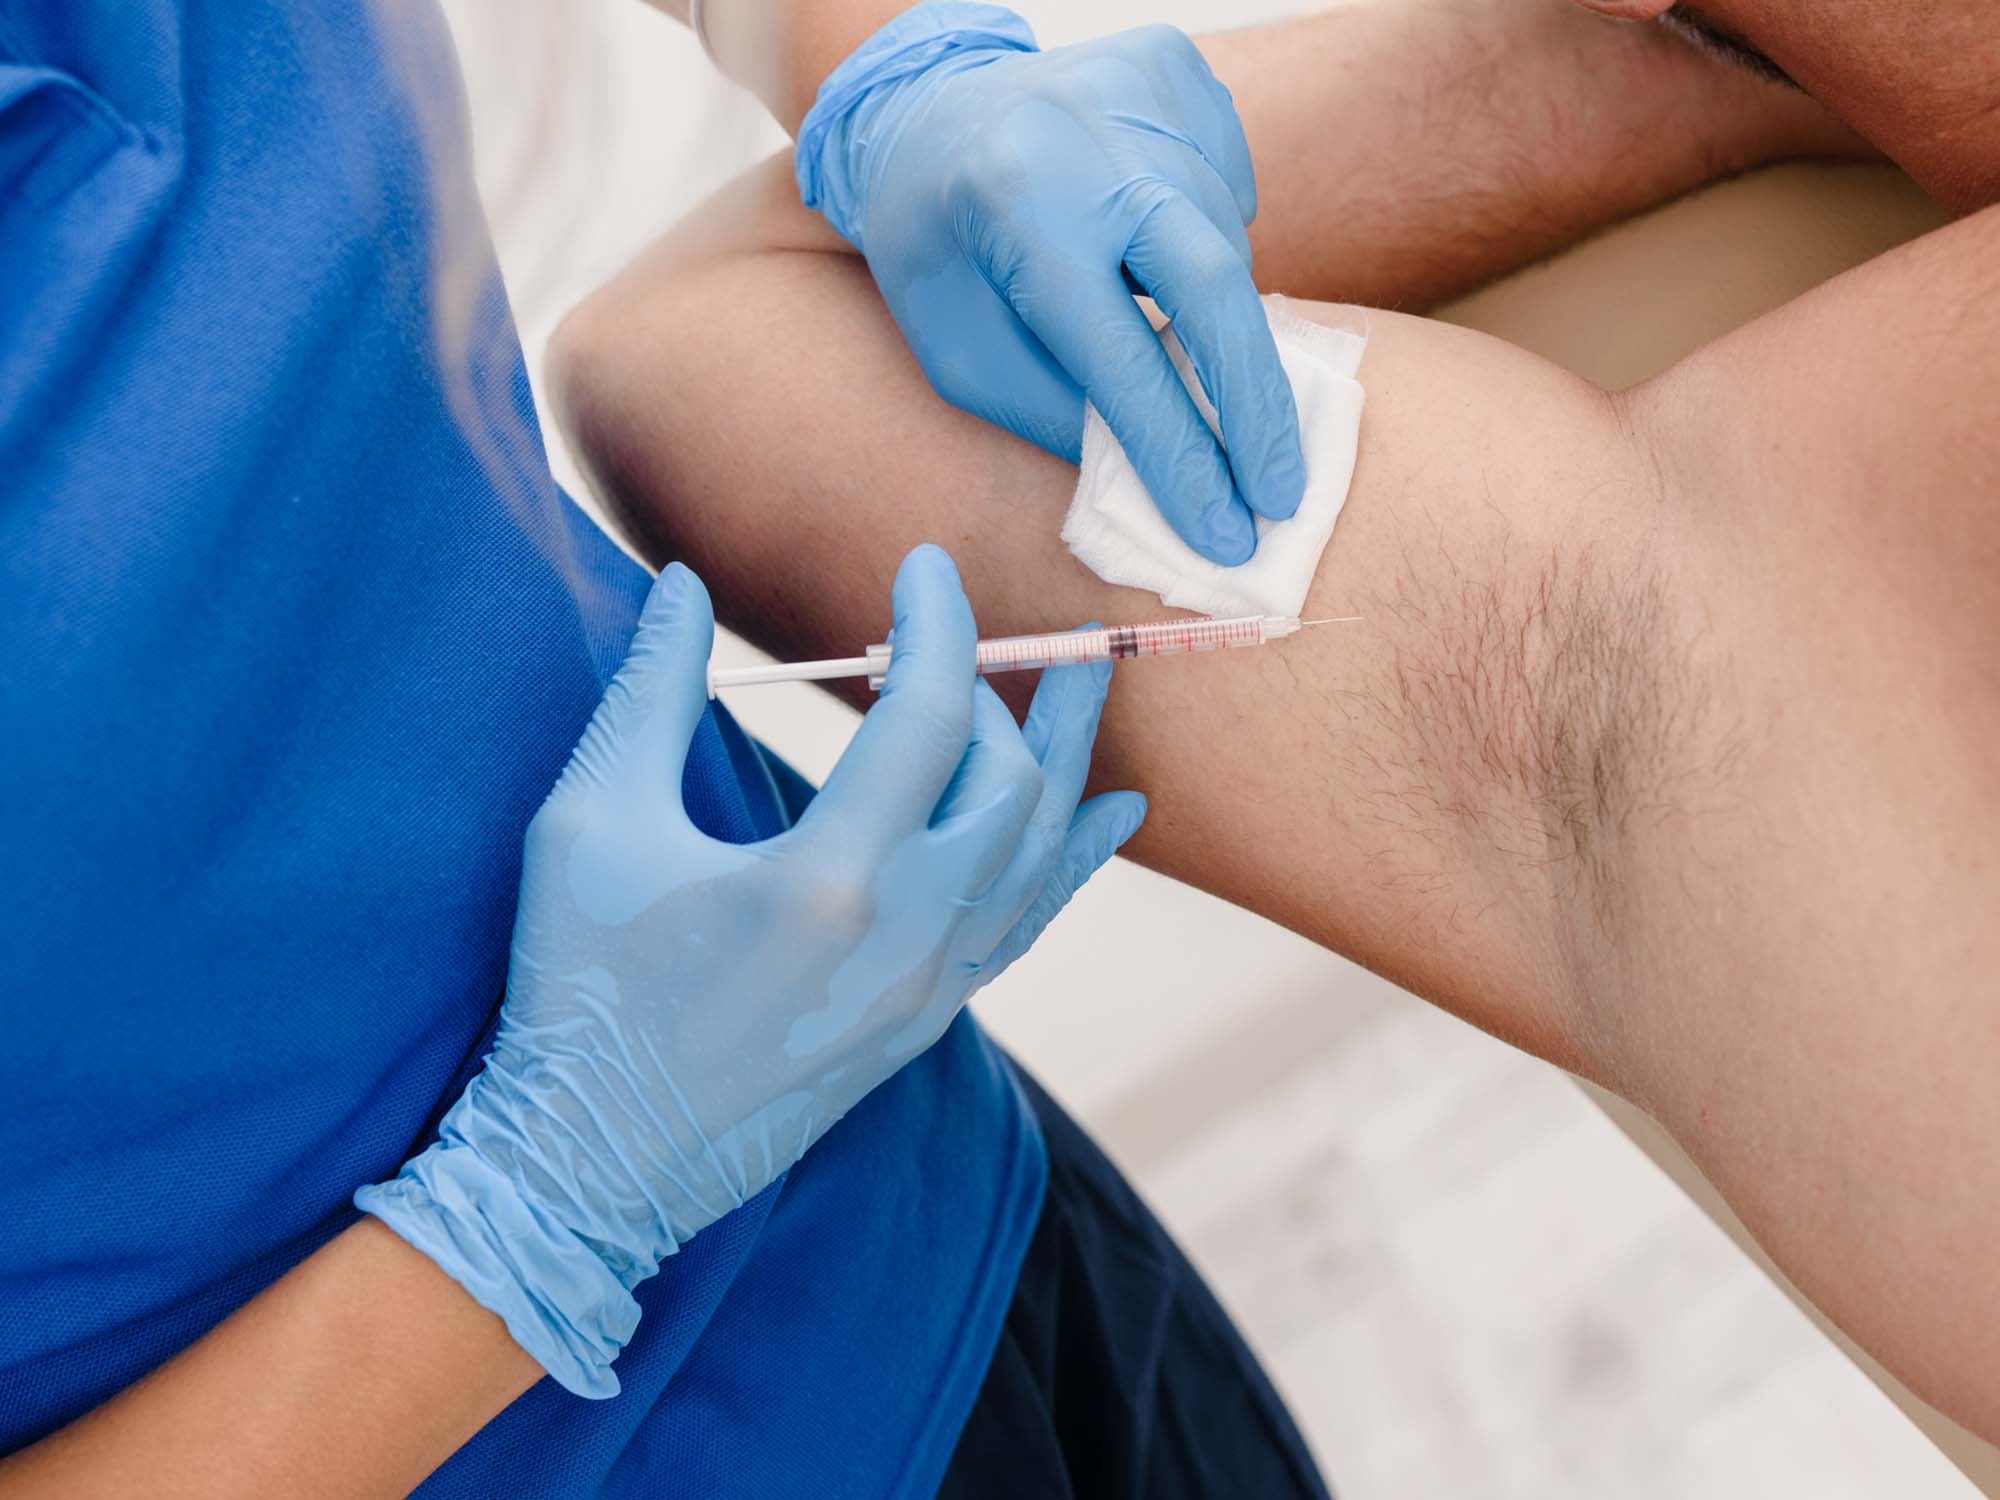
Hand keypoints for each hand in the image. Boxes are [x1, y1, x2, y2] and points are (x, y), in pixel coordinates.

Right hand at [357, 546, 1143, 1395]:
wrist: (594, 1165)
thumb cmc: (578, 990)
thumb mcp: (589, 825)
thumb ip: (651, 692)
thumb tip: (683, 584)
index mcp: (827, 879)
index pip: (930, 714)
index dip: (937, 622)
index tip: (924, 565)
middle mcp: (907, 937)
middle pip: (1008, 779)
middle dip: (993, 687)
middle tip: (941, 638)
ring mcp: (931, 988)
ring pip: (1041, 851)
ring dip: (1062, 757)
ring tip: (1084, 681)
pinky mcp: (929, 1021)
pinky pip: (1029, 921)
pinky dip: (1076, 858)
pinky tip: (1114, 814)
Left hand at [797, 4, 1304, 564]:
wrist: (922, 111)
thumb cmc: (937, 251)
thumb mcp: (961, 352)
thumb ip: (1057, 411)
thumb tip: (1163, 473)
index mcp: (1014, 207)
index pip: (1122, 356)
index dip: (1179, 454)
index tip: (1224, 531)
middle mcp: (1088, 136)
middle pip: (1213, 287)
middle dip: (1257, 407)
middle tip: (1283, 493)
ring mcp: (1142, 87)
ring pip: (1226, 245)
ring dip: (1211, 315)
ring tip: (1150, 311)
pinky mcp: (1178, 68)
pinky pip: (1230, 189)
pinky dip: (1207, 240)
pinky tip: (1145, 237)